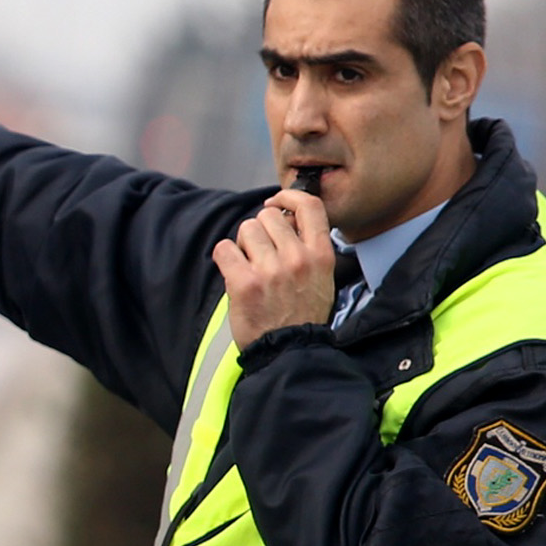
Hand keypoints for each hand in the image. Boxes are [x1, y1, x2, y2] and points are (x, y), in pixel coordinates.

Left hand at [213, 189, 335, 339]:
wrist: (290, 350)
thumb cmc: (301, 313)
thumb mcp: (321, 277)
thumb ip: (306, 246)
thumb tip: (283, 216)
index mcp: (320, 254)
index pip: (309, 206)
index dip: (289, 196)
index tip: (276, 201)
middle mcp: (298, 257)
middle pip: (268, 216)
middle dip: (261, 230)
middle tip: (261, 254)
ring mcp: (270, 269)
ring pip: (246, 229)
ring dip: (243, 245)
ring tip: (251, 267)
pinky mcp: (244, 282)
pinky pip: (224, 248)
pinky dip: (225, 257)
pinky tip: (234, 272)